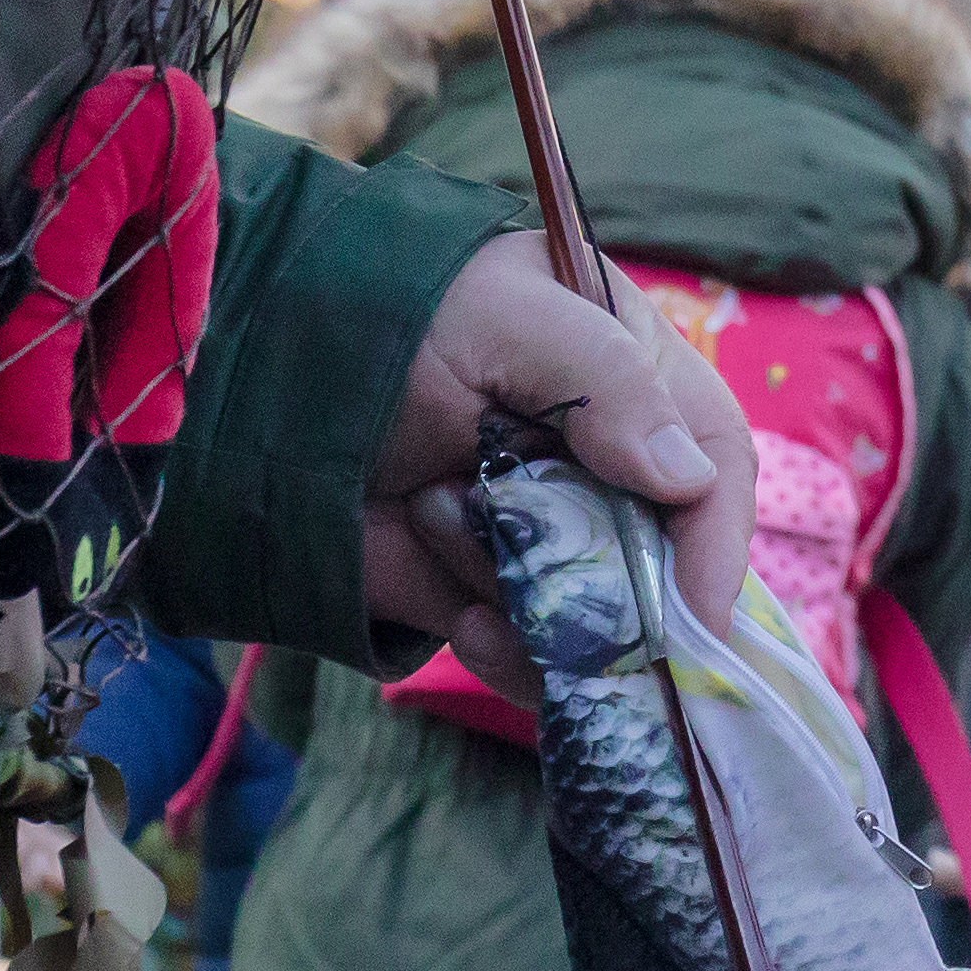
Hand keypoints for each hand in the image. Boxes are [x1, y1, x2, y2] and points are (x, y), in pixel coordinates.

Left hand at [367, 235, 754, 695]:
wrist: (253, 380)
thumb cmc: (388, 313)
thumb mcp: (505, 321)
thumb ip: (606, 383)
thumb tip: (688, 479)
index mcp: (630, 379)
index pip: (712, 462)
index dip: (717, 537)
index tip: (696, 608)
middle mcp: (602, 466)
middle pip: (665, 559)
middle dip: (623, 593)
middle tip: (561, 599)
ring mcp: (545, 537)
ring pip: (600, 618)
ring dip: (536, 601)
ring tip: (441, 519)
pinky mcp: (486, 594)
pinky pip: (534, 657)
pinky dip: (510, 655)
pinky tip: (466, 622)